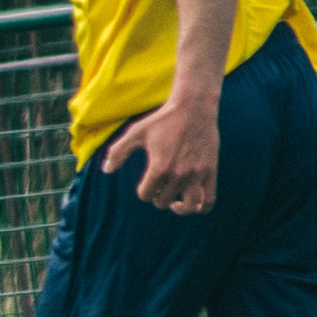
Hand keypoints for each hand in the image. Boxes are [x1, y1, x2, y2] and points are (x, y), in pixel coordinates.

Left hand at [101, 91, 220, 214]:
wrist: (194, 107)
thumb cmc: (163, 119)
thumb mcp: (136, 132)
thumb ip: (118, 152)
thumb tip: (106, 170)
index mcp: (159, 167)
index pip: (145, 195)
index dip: (143, 191)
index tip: (146, 183)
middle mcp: (179, 174)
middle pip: (163, 201)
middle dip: (157, 197)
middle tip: (158, 187)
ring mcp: (196, 175)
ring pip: (189, 206)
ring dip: (180, 208)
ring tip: (175, 202)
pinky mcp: (210, 172)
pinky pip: (209, 201)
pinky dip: (201, 208)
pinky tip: (193, 202)